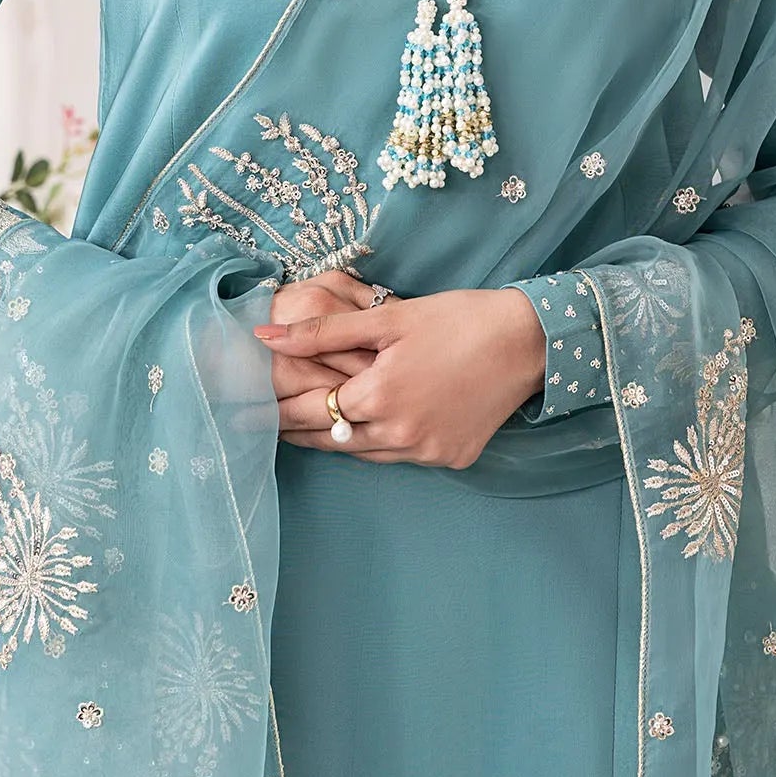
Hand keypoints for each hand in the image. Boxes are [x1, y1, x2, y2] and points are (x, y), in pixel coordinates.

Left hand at [255, 281, 547, 468]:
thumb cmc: (456, 319)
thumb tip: (264, 336)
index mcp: (378, 397)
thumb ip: (322, 331)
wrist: (526, 340)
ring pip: (365, 453)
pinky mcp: (451, 458)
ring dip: (336, 439)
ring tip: (308, 428)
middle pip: (332, 439)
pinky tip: (368, 429)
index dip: (277, 411)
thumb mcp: (387, 319)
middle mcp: (399, 434)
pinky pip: (401, 456)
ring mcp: (427, 451)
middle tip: (267, 425)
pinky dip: (381, 444)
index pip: (310, 410)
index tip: (249, 411)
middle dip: (298, 430)